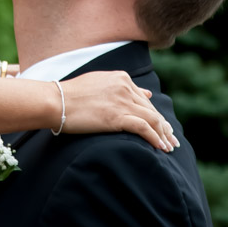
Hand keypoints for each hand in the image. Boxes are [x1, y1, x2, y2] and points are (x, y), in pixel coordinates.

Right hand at [60, 71, 178, 149]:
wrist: (55, 101)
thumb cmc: (70, 95)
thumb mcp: (99, 84)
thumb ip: (122, 88)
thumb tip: (146, 93)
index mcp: (121, 78)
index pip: (145, 99)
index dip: (156, 115)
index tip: (163, 127)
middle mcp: (125, 87)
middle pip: (152, 110)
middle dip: (164, 127)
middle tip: (172, 140)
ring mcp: (122, 102)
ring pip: (153, 119)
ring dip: (163, 135)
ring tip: (169, 147)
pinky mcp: (117, 117)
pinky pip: (144, 128)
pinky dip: (155, 139)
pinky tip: (160, 148)